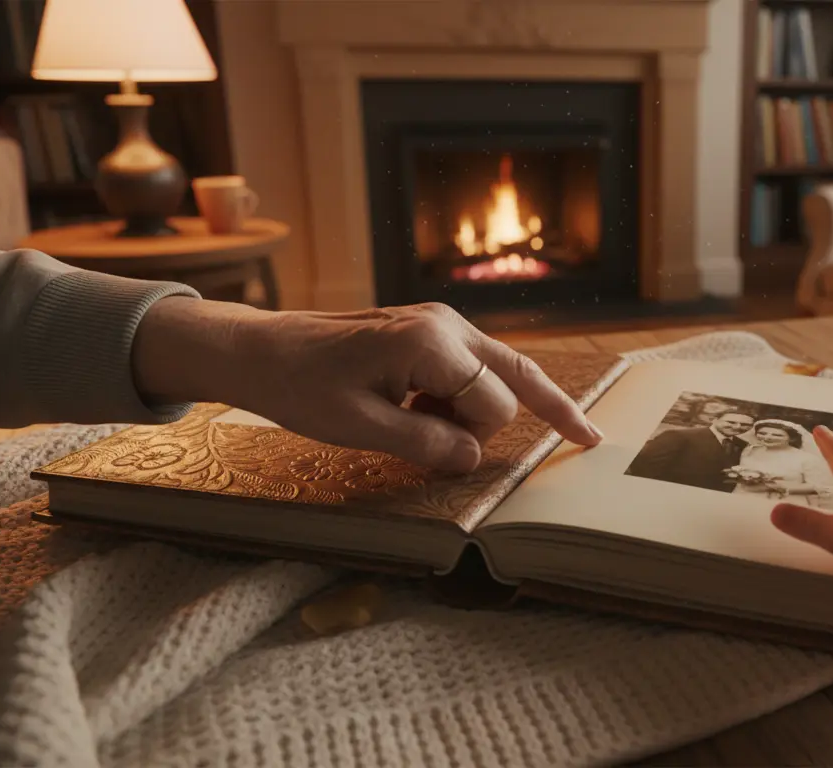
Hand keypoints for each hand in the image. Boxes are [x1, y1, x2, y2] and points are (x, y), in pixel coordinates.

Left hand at [133, 299, 602, 471]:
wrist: (259, 349)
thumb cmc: (301, 387)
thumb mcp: (360, 428)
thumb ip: (425, 443)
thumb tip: (474, 458)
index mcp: (430, 344)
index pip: (495, 403)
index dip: (478, 439)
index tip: (446, 457)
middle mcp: (445, 324)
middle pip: (517, 375)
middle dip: (537, 412)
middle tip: (572, 441)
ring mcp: (439, 320)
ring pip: (497, 372)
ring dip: (477, 410)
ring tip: (424, 427)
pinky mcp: (428, 327)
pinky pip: (470, 366)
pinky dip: (460, 398)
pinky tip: (420, 410)